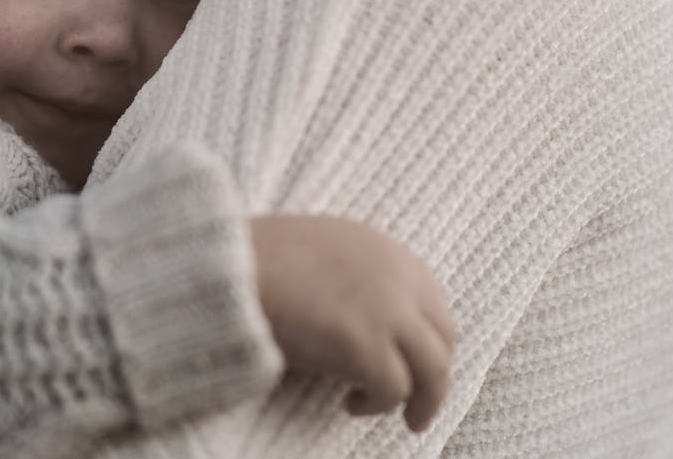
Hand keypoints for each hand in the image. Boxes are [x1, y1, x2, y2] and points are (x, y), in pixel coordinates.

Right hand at [250, 215, 456, 431]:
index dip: (429, 340)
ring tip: (406, 419)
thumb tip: (366, 320)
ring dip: (422, 400)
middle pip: (443, 338)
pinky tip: (350, 404)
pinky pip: (394, 390)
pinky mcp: (368, 347)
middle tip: (418, 403)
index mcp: (391, 253)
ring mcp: (389, 313)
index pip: (435, 303)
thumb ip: (360, 277)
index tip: (416, 362)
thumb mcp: (326, 252)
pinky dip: (379, 404)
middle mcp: (401, 280)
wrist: (229, 268)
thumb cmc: (261, 261)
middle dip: (433, 374)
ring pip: (433, 370)